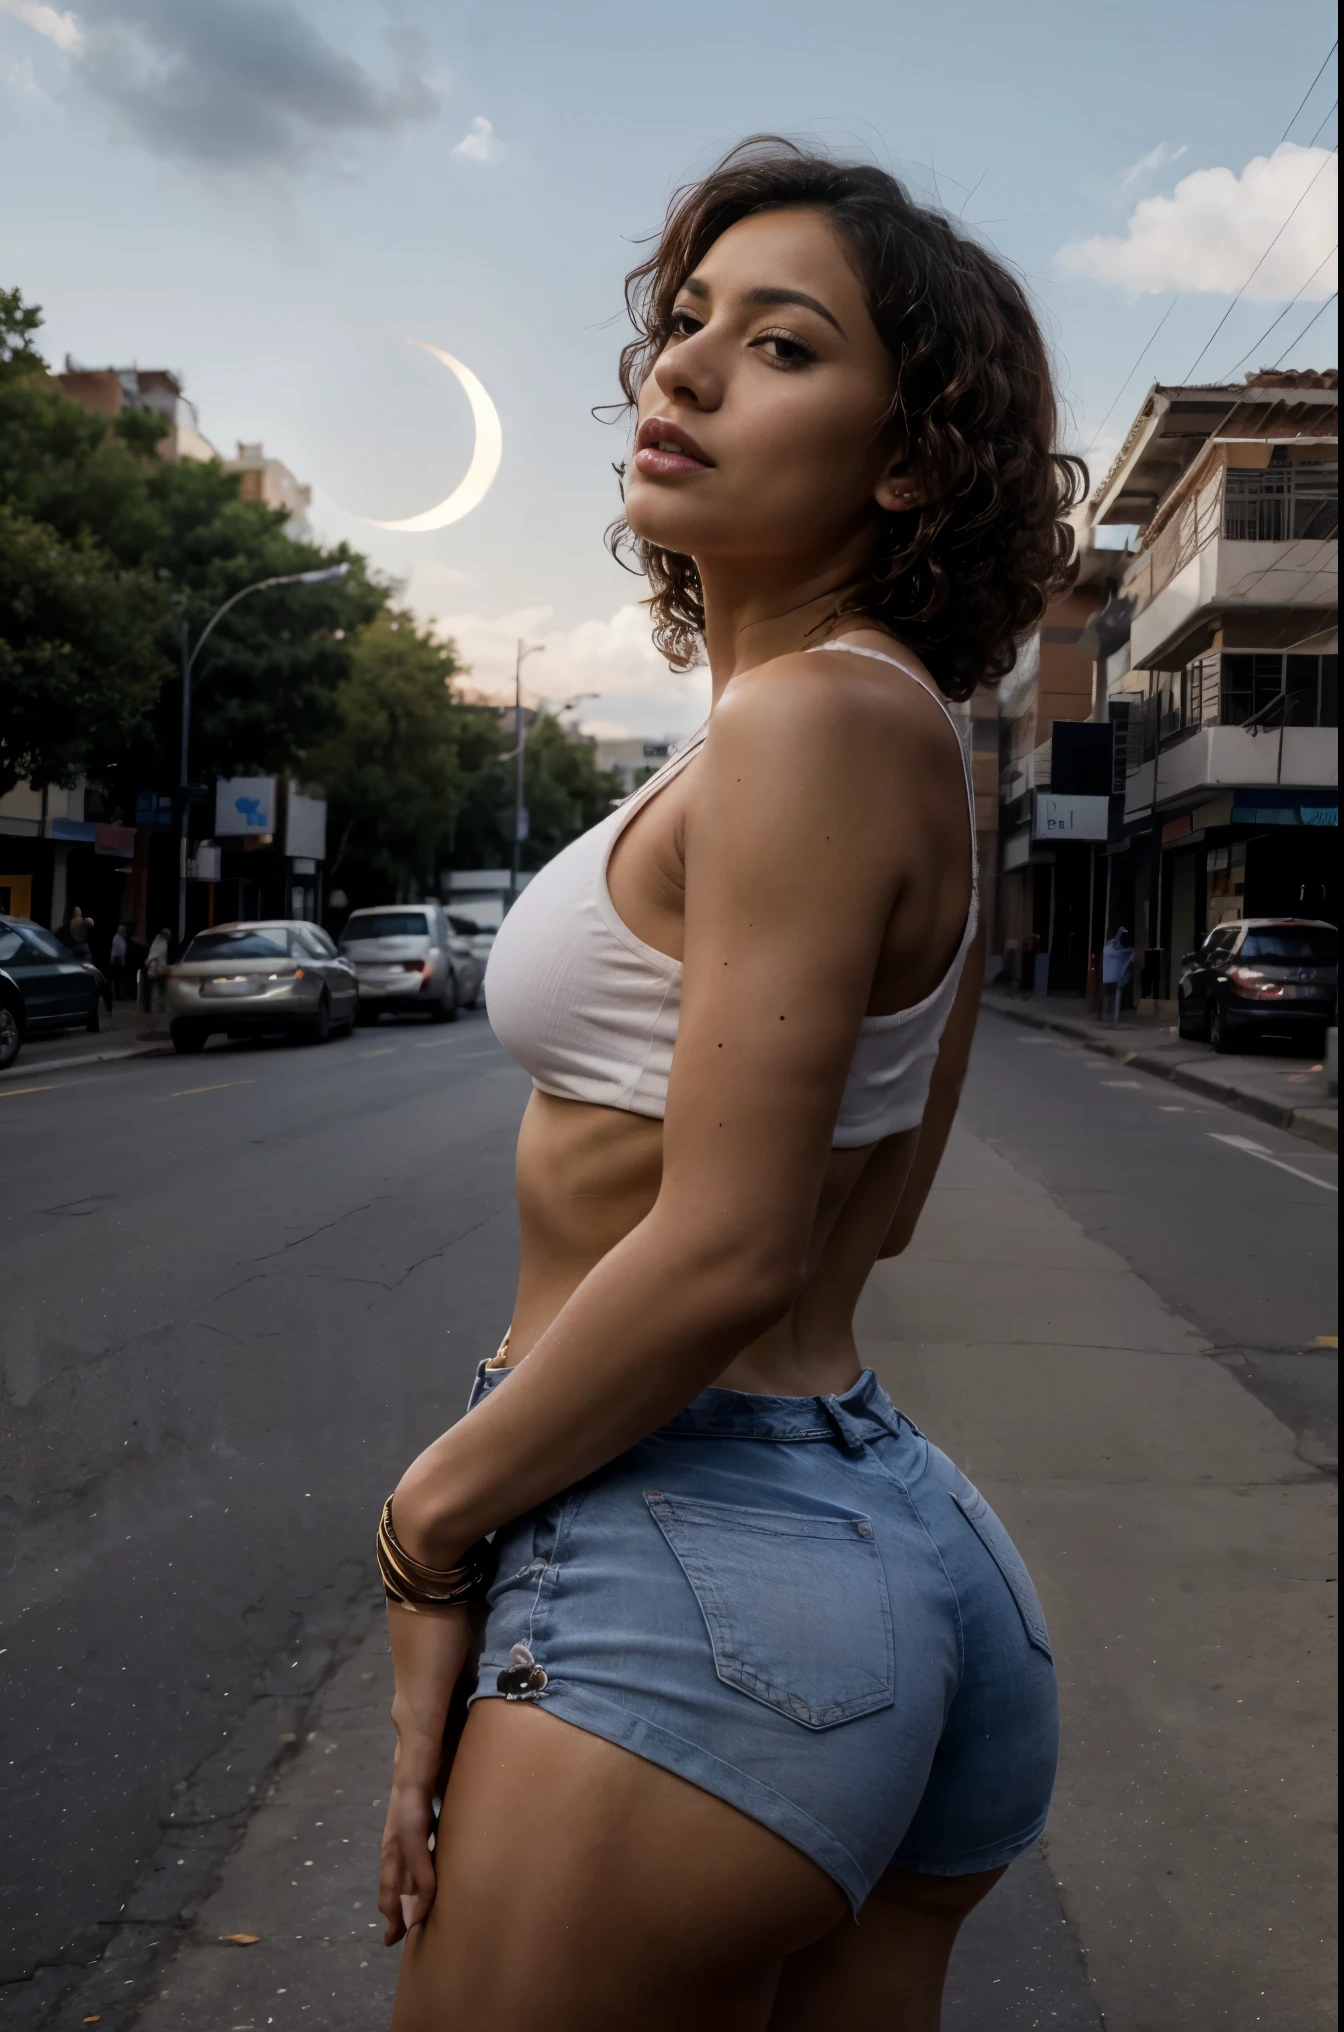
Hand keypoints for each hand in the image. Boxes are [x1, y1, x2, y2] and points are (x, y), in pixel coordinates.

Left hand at [378, 1601, 475, 1946]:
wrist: (434, 1567)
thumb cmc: (461, 1600)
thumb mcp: (486, 1656)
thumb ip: (498, 1682)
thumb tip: (529, 1685)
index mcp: (427, 1723)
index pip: (419, 1795)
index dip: (415, 1840)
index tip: (418, 1880)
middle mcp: (412, 1736)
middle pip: (400, 1822)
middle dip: (398, 1875)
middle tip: (396, 1927)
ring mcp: (412, 1734)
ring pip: (400, 1823)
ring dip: (400, 1874)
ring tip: (401, 1921)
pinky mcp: (419, 1727)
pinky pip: (414, 1799)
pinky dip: (412, 1841)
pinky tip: (412, 1875)